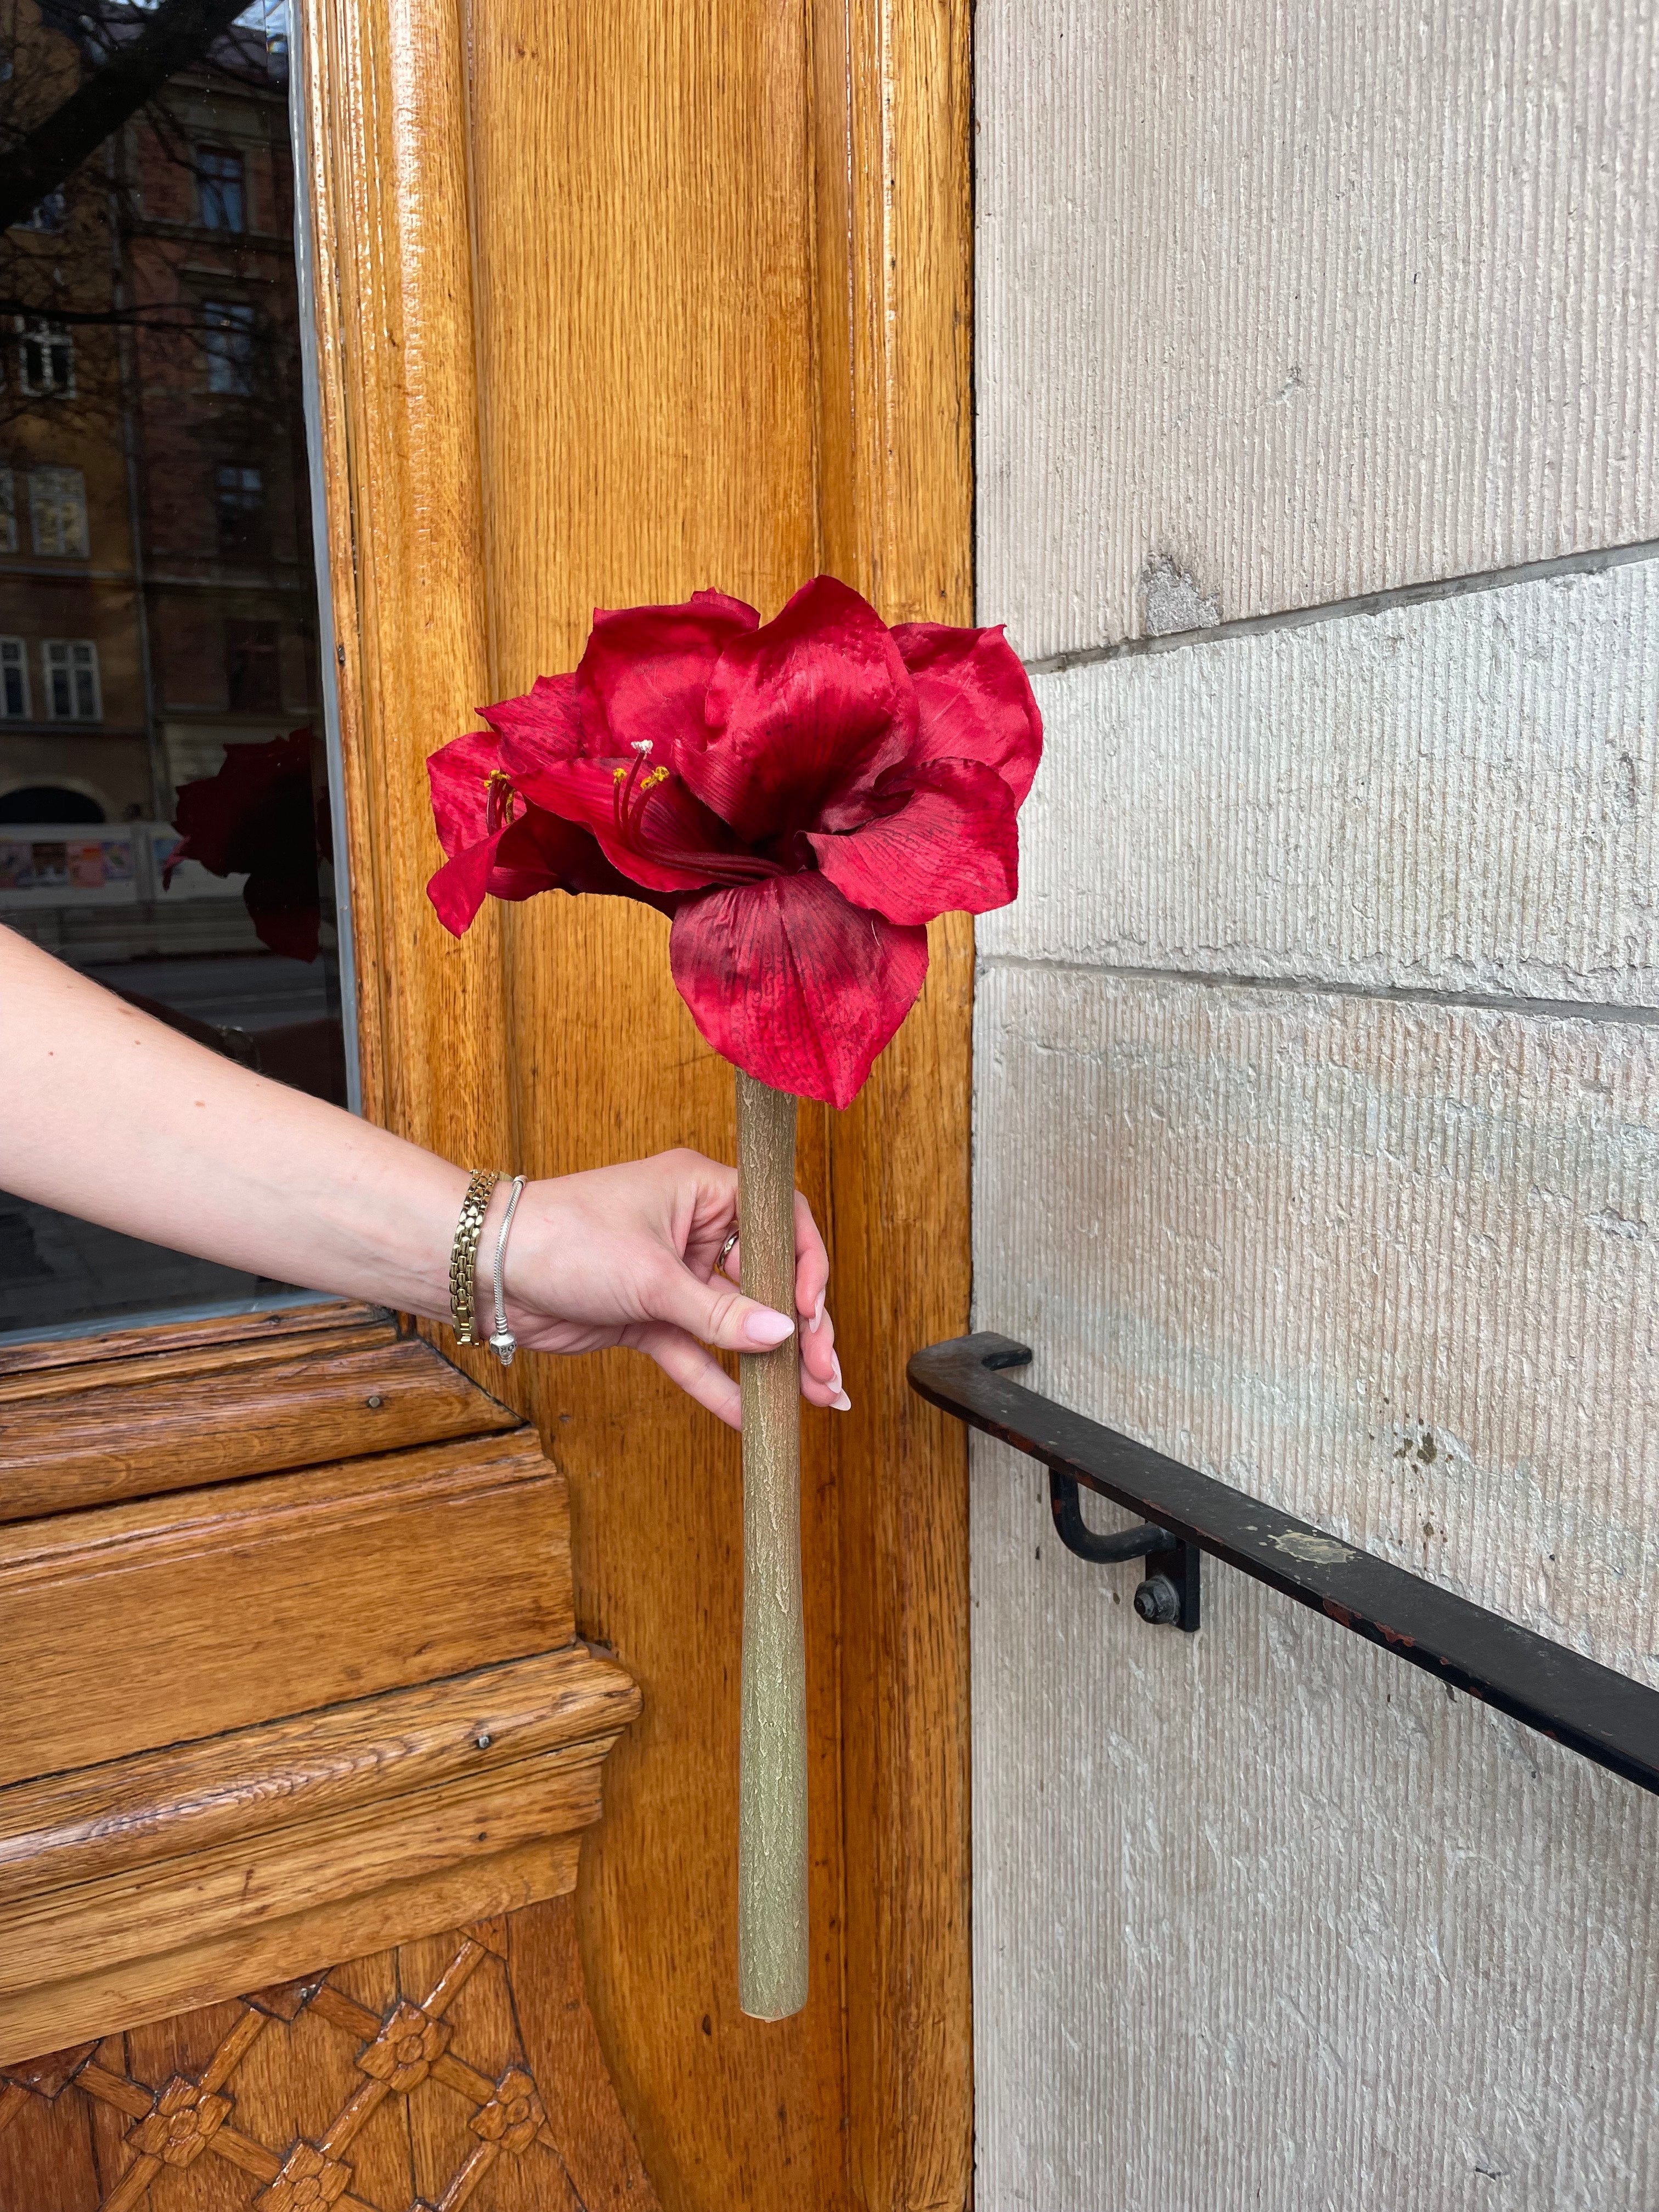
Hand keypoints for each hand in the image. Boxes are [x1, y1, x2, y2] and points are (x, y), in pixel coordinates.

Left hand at [496, 1148, 843, 1428]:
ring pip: (736, 1324)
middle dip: (801, 1330)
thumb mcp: (651, 1276)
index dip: (806, 1266)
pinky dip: (720, 1384)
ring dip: (771, 1363)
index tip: (810, 1312)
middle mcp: (695, 1230)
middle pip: (767, 1281)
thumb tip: (782, 1336)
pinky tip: (751, 1417)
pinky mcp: (649, 1317)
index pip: (780, 1220)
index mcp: (703, 1190)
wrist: (488, 1270)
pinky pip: (696, 1353)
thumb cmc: (563, 1237)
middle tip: (829, 1374)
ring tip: (814, 1400)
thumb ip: (720, 1314)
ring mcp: (673, 1277)